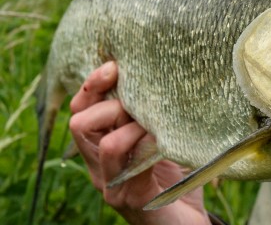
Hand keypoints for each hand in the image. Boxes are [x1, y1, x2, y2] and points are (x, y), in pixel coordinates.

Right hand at [68, 61, 211, 224]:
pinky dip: (146, 146)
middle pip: (80, 121)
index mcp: (103, 145)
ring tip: (154, 124)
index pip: (83, 107)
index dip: (93, 83)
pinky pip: (128, 167)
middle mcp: (100, 165)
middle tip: (140, 101)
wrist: (187, 224)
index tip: (116, 64)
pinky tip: (165, 142)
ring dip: (129, 123)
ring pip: (100, 141)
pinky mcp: (131, 199)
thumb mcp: (163, 137)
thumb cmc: (177, 177)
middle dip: (108, 102)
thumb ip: (154, 113)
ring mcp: (111, 184)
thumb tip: (166, 73)